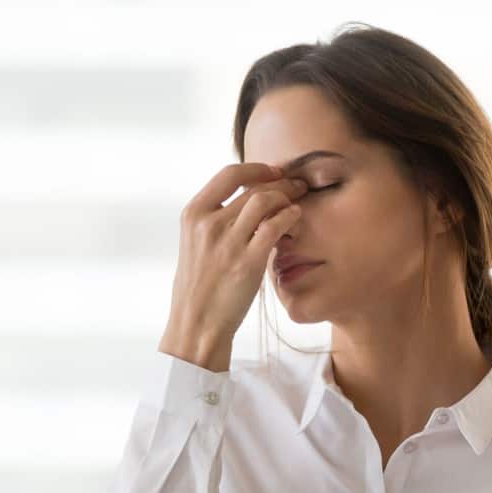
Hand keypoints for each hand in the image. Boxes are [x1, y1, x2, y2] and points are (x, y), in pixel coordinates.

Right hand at [159, 162, 307, 369]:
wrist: (196, 323)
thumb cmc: (198, 287)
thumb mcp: (194, 244)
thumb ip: (213, 220)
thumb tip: (242, 200)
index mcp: (193, 215)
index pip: (228, 175)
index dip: (256, 169)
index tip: (273, 172)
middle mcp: (208, 224)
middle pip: (253, 188)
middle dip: (281, 182)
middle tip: (297, 185)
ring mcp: (228, 243)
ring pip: (265, 201)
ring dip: (287, 197)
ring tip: (298, 201)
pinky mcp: (247, 262)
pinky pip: (275, 227)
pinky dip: (289, 217)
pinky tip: (295, 218)